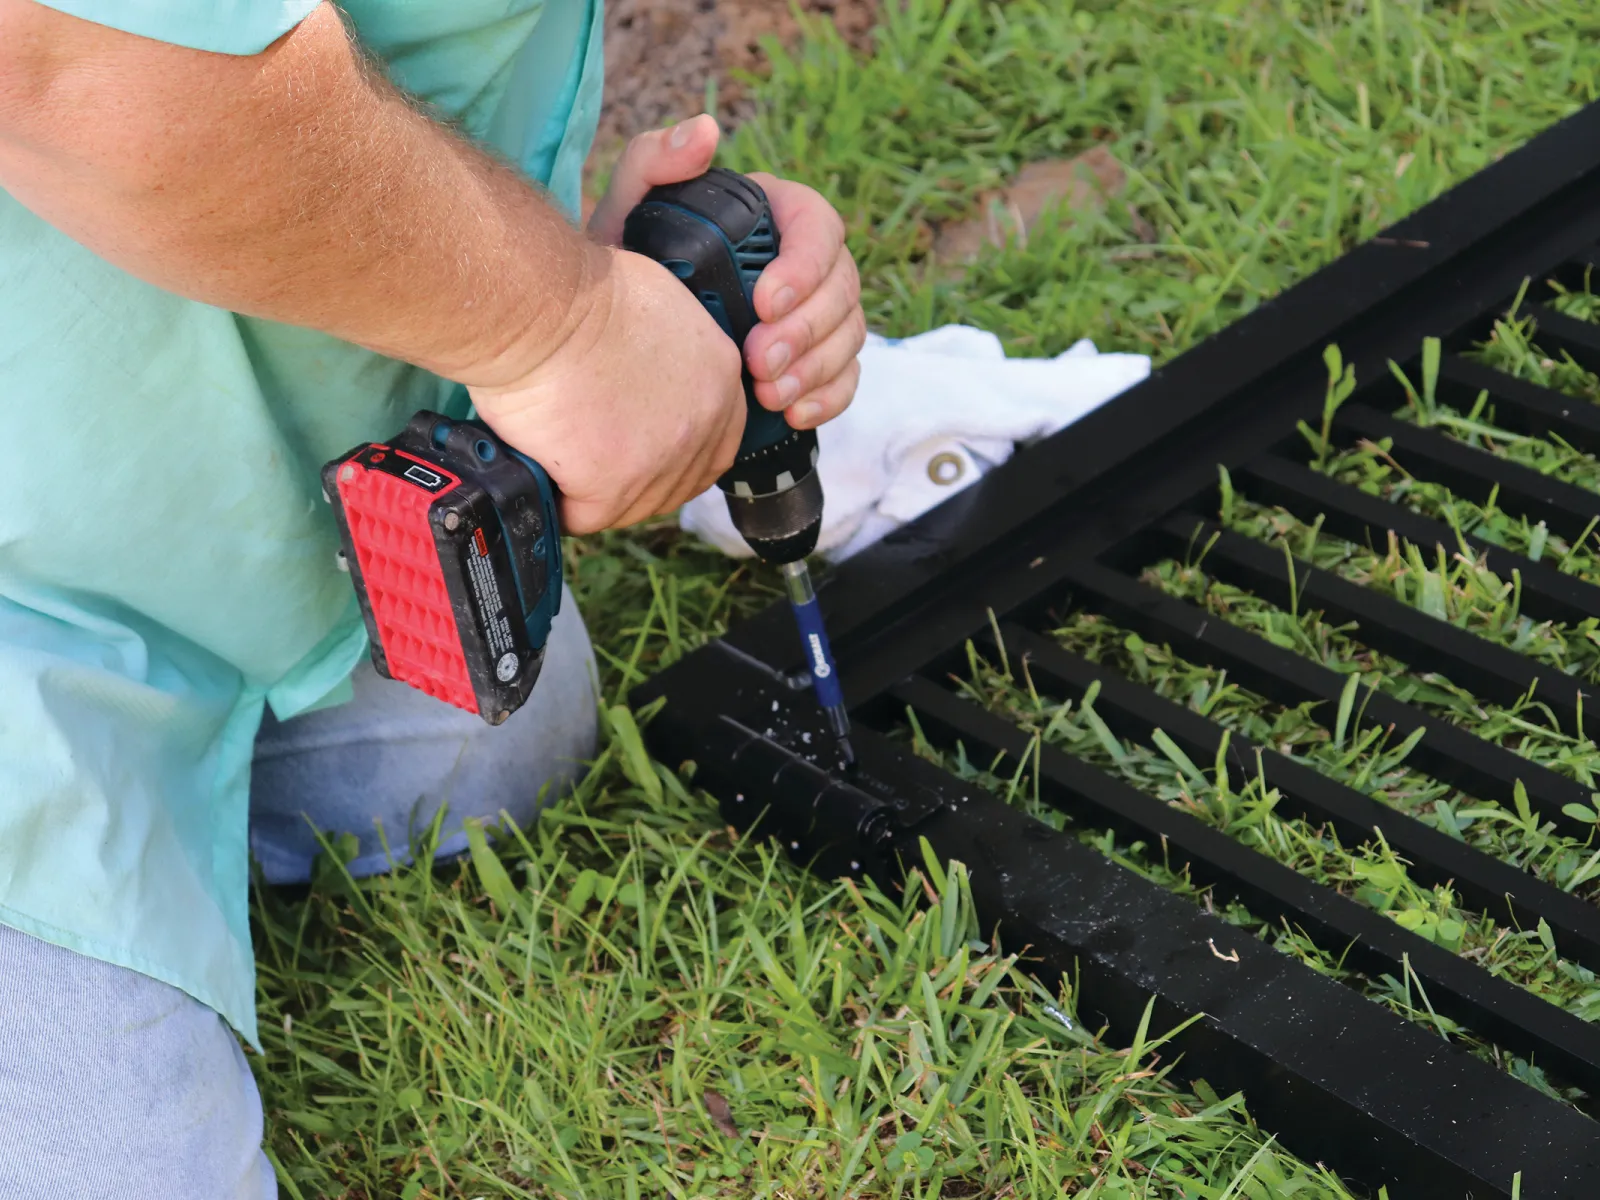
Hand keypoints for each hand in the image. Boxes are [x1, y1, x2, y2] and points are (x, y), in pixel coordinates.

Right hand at [468, 246, 745, 534]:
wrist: (539, 307)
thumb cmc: (580, 292)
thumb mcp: (659, 305)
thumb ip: (675, 351)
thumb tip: (652, 371)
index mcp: (719, 378)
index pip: (718, 442)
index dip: (679, 454)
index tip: (646, 453)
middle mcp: (701, 426)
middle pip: (676, 483)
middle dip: (638, 480)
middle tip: (596, 462)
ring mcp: (660, 463)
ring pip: (632, 506)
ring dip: (597, 493)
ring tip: (562, 459)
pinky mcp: (612, 488)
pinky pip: (585, 516)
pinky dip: (560, 500)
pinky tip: (543, 473)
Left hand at [589, 114, 865, 431]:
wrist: (612, 326)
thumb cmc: (627, 261)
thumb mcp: (627, 207)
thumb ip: (653, 160)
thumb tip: (704, 133)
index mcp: (775, 214)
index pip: (818, 226)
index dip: (805, 265)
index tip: (766, 302)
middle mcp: (806, 261)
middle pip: (842, 287)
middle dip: (808, 330)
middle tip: (759, 361)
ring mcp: (816, 312)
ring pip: (850, 333)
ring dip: (818, 367)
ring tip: (769, 392)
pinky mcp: (816, 358)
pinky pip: (846, 375)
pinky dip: (829, 396)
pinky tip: (793, 411)